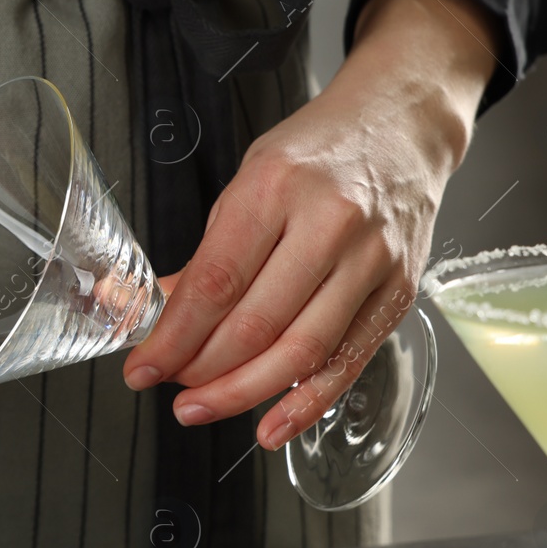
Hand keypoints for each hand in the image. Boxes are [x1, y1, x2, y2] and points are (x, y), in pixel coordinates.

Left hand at [122, 0, 499, 448]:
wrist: (404, 121)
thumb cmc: (319, 149)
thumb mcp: (248, 180)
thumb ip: (208, 252)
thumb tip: (158, 315)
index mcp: (277, 186)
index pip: (216, 282)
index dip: (173, 337)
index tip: (142, 368)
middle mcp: (330, 223)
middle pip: (257, 323)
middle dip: (203, 370)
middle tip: (171, 390)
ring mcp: (372, 260)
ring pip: (301, 351)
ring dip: (243, 393)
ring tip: (202, 409)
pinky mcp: (398, 290)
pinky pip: (347, 361)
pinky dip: (306, 402)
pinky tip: (271, 426)